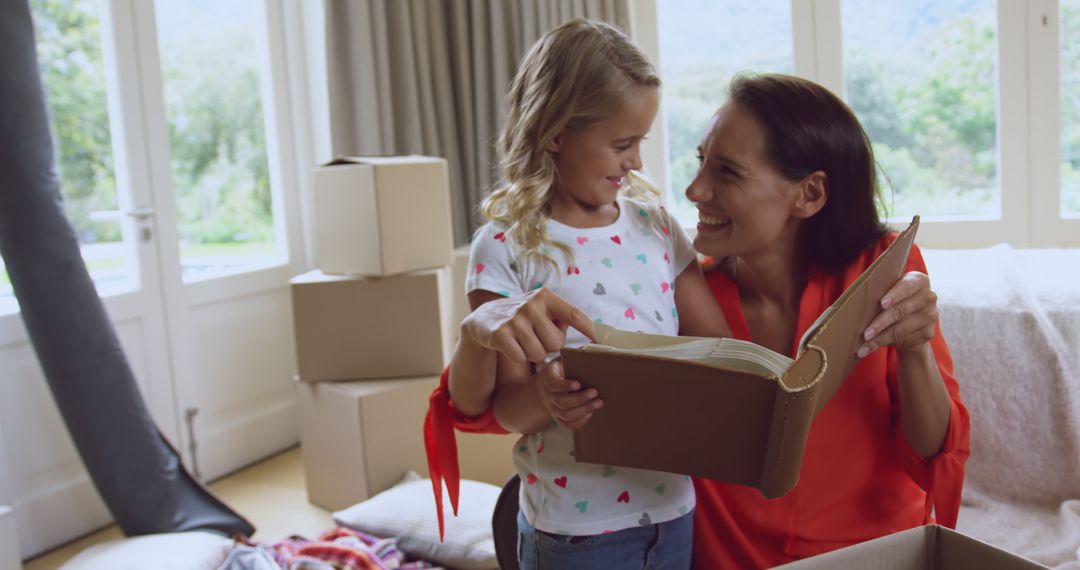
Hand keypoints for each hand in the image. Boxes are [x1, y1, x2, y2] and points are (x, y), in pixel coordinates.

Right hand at [461, 288, 596, 363]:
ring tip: (523, 341)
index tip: (598, 342)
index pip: (574, 314)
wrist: (483, 318)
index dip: (589, 330)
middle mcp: (531, 305)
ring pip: (539, 354)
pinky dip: (518, 357)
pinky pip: (521, 358)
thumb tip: (588, 335)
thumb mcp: (541, 309)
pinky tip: (511, 345)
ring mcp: (515, 319)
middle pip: (556, 344)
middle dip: (549, 347)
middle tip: (536, 338)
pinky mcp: (500, 334)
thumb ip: (561, 318)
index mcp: (546, 297)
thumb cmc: (522, 317)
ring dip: (532, 354)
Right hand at [534, 359, 602, 429]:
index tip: (578, 384)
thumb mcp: (563, 360)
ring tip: (598, 403)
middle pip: (562, 402)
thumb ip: (574, 355)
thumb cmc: (559, 372)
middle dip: (580, 398)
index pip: (553, 384)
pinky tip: (590, 413)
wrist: (546, 388)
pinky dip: (580, 421)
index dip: (565, 385)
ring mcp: (553, 408)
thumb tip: (592, 346)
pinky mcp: (559, 418)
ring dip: (584, 410)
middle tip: (595, 392)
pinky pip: (568, 424)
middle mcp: (549, 395)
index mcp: (548, 378)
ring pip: (566, 415)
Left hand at [858, 271, 938, 357]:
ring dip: (879, 339)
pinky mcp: (928, 333)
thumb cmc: (894, 301)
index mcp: (919, 281)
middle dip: (880, 323)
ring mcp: (930, 316)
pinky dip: (882, 345)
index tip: (882, 303)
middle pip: (901, 310)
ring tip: (863, 347)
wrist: (911, 321)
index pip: (907, 286)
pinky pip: (903, 340)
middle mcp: (928, 297)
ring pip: (900, 329)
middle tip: (865, 334)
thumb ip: (881, 292)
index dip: (894, 295)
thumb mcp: (890, 292)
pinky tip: (869, 349)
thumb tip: (856, 300)